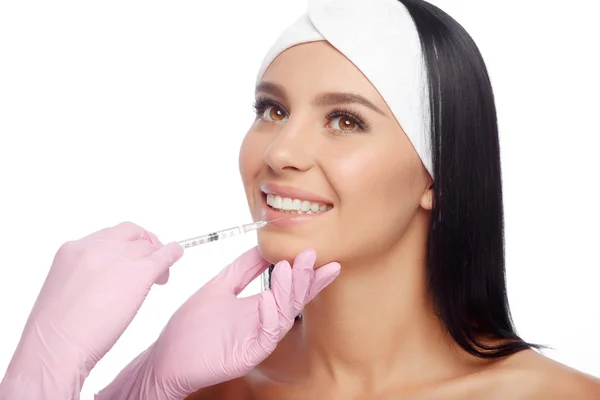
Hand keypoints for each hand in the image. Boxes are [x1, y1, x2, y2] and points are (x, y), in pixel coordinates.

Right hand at [0, 222, 182, 398]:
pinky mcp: (138, 273)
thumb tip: (108, 280)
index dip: (123, 245)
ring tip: (160, 276)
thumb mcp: (64, 290)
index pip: (107, 236)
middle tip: (151, 259)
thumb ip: (85, 276)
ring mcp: (117, 258)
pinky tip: (176, 255)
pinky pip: (164, 255)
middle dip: (143, 243)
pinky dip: (173, 253)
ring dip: (157, 257)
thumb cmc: (56, 333)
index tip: (129, 257)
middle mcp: (95, 247)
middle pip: (130, 233)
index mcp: (72, 250)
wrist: (56, 348)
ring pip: (148, 247)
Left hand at [96, 247, 340, 398]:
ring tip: (289, 269)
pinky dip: (269, 315)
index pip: (291, 290)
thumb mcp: (221, 286)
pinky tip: (268, 297)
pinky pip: (266, 336)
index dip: (309, 277)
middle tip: (310, 256)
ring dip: (289, 291)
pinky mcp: (248, 355)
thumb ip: (244, 268)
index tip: (324, 259)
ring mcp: (257, 339)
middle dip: (305, 279)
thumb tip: (264, 245)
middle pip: (293, 301)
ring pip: (283, 316)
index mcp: (260, 307)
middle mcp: (264, 323)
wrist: (167, 357)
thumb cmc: (191, 326)